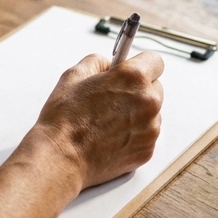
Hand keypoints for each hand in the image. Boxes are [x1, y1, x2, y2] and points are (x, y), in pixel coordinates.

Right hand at [28, 52, 164, 189]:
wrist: (62, 156)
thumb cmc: (65, 118)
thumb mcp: (75, 75)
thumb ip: (98, 62)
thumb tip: (108, 65)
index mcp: (133, 78)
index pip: (155, 61)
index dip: (140, 65)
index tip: (131, 71)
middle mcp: (148, 102)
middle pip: (155, 88)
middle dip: (138, 90)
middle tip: (113, 98)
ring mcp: (150, 129)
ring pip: (152, 114)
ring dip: (137, 114)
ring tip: (108, 121)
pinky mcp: (147, 150)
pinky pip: (146, 135)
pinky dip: (133, 135)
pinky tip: (111, 136)